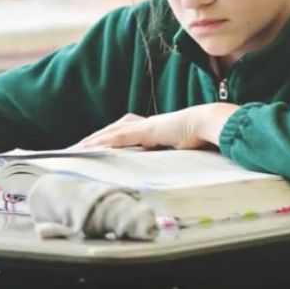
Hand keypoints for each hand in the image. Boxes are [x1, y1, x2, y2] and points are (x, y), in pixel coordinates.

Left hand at [78, 103, 239, 148]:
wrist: (209, 123)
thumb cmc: (201, 135)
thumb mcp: (182, 149)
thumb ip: (172, 154)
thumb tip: (169, 166)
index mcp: (154, 129)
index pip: (125, 132)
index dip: (110, 138)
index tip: (98, 147)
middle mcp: (146, 125)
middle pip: (114, 129)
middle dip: (96, 138)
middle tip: (80, 147)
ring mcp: (146, 126)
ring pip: (113, 132)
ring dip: (95, 139)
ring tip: (80, 148)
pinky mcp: (147, 130)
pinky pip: (121, 136)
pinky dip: (106, 141)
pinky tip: (93, 147)